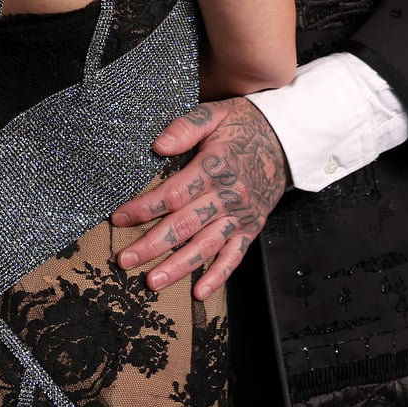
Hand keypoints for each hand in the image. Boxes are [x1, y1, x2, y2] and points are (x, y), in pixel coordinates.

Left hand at [112, 98, 290, 299]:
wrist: (289, 139)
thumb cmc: (247, 125)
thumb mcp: (217, 114)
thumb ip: (186, 127)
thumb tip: (158, 146)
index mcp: (215, 167)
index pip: (173, 194)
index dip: (144, 207)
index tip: (119, 217)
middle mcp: (228, 196)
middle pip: (184, 225)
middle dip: (151, 245)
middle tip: (124, 260)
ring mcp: (240, 216)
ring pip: (205, 246)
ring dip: (178, 266)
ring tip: (152, 282)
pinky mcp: (251, 227)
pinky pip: (234, 256)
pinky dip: (218, 276)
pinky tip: (200, 292)